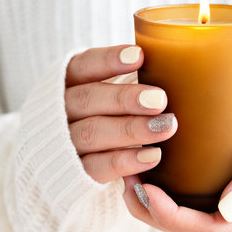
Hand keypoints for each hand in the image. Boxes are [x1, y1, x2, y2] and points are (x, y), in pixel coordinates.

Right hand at [65, 45, 176, 183]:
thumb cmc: (105, 116)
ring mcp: (64, 144)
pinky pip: (96, 167)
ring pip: (91, 133)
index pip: (83, 66)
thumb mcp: (109, 94)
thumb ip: (131, 81)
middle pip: (87, 100)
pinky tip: (153, 156)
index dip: (108, 60)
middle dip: (124, 99)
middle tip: (160, 99)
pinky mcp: (74, 175)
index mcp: (67, 84)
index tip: (139, 56)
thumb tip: (170, 66)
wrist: (69, 164)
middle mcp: (60, 111)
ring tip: (165, 127)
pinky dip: (125, 161)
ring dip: (130, 130)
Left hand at [122, 161, 231, 231]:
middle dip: (151, 210)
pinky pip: (194, 217)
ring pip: (188, 227)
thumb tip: (226, 207)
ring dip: (156, 206)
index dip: (168, 213)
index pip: (205, 231)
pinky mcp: (231, 219)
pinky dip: (172, 202)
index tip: (143, 185)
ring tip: (135, 177)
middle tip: (128, 177)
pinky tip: (158, 181)